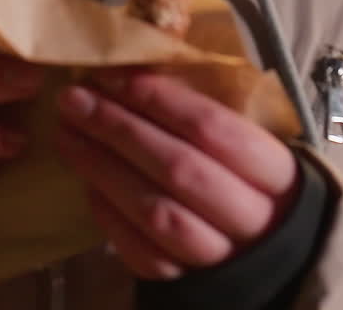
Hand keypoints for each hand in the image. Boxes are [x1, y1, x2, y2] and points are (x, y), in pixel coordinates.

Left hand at [56, 68, 299, 280]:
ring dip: (104, 168)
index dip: (160, 99)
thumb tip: (139, 60)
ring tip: (67, 134)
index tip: (114, 75)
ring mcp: (221, 256)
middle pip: (178, 168)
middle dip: (119, 128)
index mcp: (275, 170)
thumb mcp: (250, 134)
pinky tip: (87, 181)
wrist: (272, 246)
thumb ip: (206, 103)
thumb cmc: (252, 174)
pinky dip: (110, 215)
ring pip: (157, 212)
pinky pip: (143, 252)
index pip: (213, 127)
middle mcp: (252, 217)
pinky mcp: (190, 282)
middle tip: (74, 98)